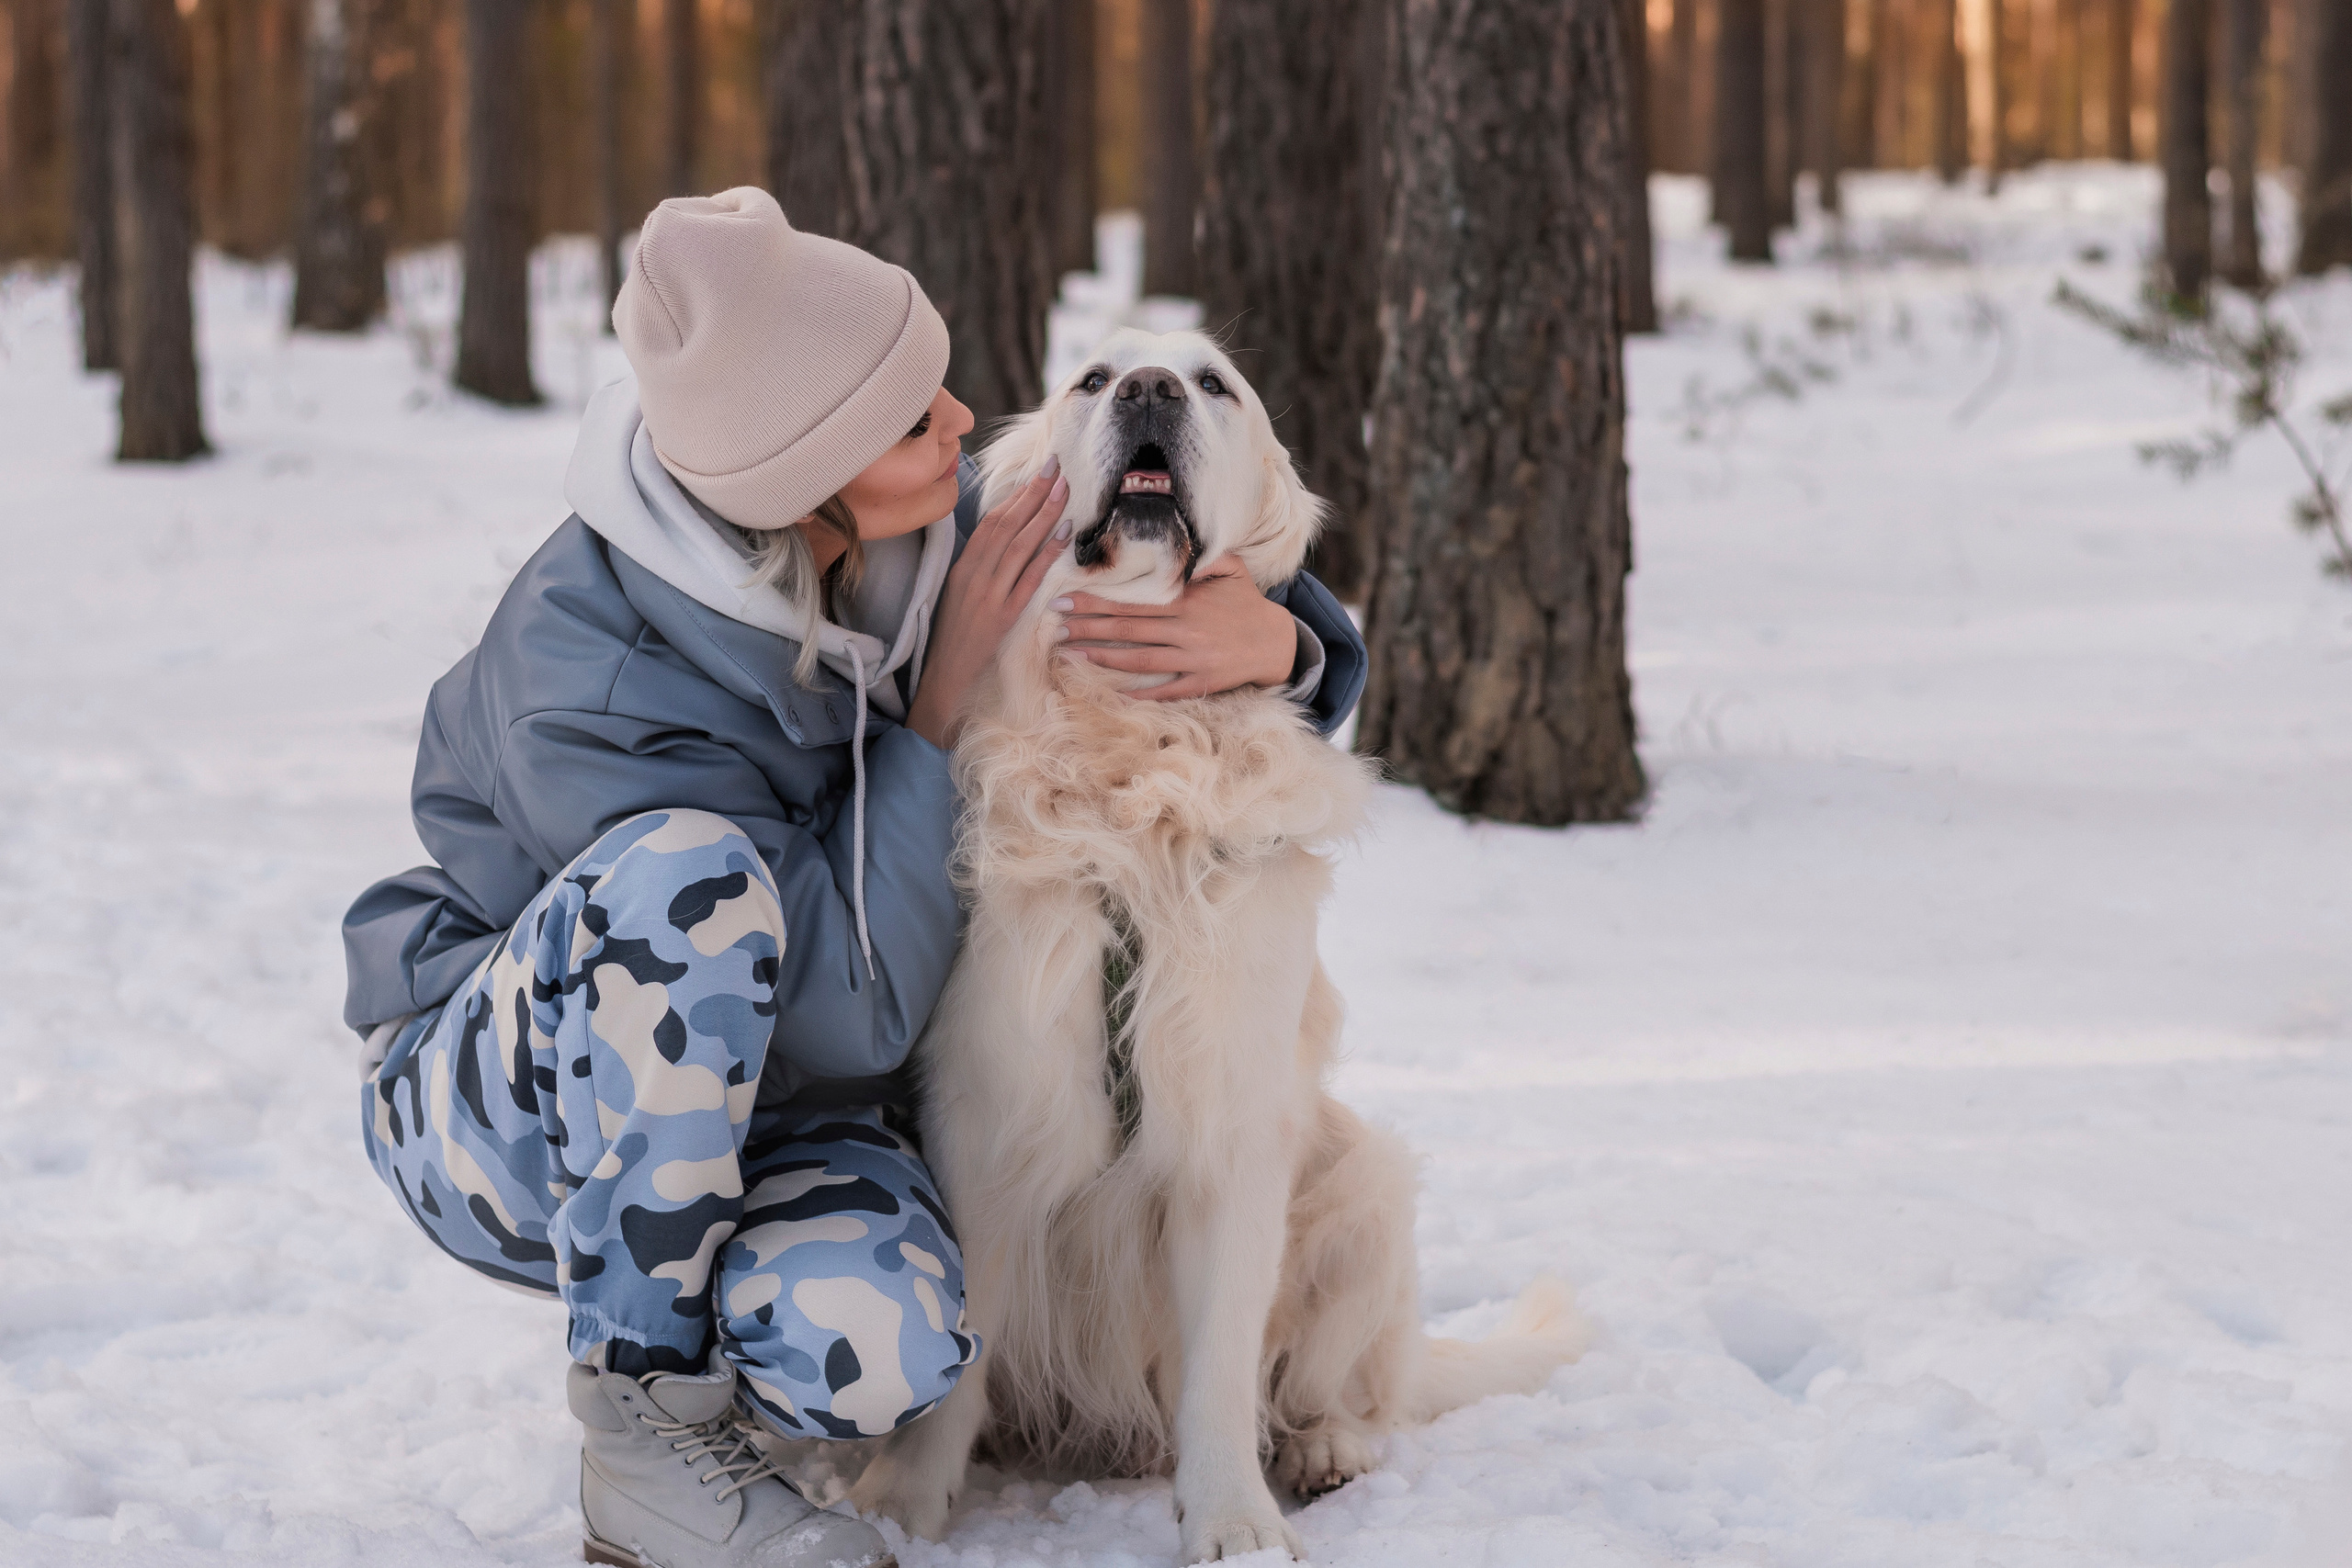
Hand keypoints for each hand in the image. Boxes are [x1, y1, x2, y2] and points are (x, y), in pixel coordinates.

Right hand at [905, 461, 1070, 747]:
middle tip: (1056, 466)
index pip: (992, 521)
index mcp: (962, 566)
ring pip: (1019, 544)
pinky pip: (1030, 577)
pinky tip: (1065, 530)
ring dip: (1044, 513)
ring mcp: (989, 594)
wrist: (945, 676)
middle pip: (1007, 525)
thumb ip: (980, 564)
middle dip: (1033, 493)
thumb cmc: (954, 634)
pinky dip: (1047, 552)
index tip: (1037, 473)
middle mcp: (974, 575)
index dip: (1016, 494)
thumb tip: (1005, 535)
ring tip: (1064, 488)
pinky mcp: (1004, 615)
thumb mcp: (960, 592)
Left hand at [1053, 556, 1298, 700]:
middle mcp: (1186, 628)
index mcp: (1187, 600)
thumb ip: (1203, 555)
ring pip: (1139, 659)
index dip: (1097, 600)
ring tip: (1070, 652)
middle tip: (1054, 624)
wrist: (1276, 642)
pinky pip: (1166, 690)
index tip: (1066, 597)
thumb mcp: (1231, 568)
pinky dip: (1140, 694)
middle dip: (1088, 626)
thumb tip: (1178, 542)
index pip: (1132, 599)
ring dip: (1102, 656)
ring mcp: (1193, 657)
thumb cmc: (1247, 602)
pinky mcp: (1202, 682)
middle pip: (1127, 629)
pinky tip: (1112, 695)